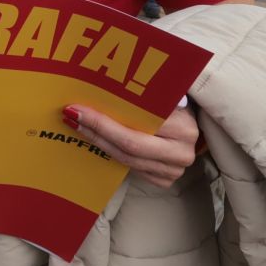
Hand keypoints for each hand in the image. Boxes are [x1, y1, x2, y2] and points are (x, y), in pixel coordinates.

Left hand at [64, 98, 199, 189]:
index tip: (77, 108)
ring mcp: (174, 171)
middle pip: (128, 147)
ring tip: (78, 127)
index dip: (103, 121)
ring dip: (98, 143)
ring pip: (126, 160)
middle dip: (96, 132)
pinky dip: (111, 153)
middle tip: (72, 118)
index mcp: (183, 128)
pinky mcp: (164, 180)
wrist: (193, 129)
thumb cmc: (175, 106)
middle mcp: (181, 153)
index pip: (136, 128)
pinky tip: (96, 139)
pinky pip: (131, 168)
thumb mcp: (167, 95)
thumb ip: (147, 94)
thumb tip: (103, 86)